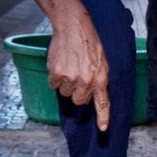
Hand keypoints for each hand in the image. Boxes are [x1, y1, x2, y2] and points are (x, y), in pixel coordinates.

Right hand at [48, 16, 109, 131]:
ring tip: (70, 68)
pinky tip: (61, 66)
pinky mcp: (56, 73)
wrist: (74, 28)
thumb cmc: (90, 45)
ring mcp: (70, 78)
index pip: (103, 103)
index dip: (103, 117)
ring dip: (67, 85)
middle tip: (78, 79)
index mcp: (100, 79)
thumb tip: (92, 97)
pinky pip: (54, 85)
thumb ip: (99, 81)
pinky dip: (55, 78)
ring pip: (65, 93)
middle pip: (78, 101)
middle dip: (78, 93)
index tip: (103, 129)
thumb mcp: (103, 64)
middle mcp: (85, 81)